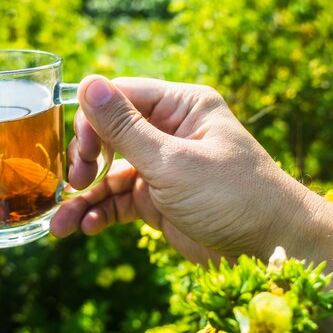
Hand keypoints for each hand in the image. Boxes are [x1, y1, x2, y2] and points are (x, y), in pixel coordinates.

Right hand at [50, 75, 308, 263]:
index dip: (92, 120)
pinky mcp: (158, 200)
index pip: (121, 96)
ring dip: (85, 197)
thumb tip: (86, 83)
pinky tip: (87, 228)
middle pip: (109, 134)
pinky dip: (101, 213)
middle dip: (86, 160)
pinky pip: (120, 201)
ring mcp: (163, 167)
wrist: (270, 249)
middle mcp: (170, 132)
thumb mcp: (173, 161)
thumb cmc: (231, 197)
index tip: (81, 153)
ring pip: (109, 174)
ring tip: (62, 224)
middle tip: (74, 183)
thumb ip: (125, 127)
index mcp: (181, 106)